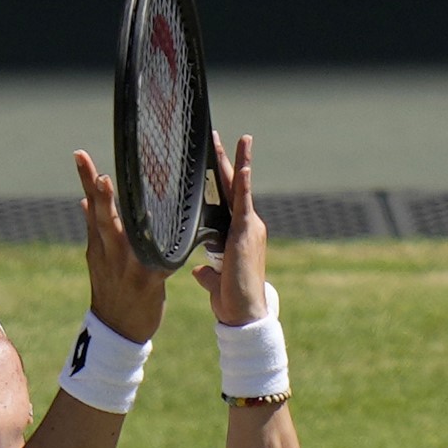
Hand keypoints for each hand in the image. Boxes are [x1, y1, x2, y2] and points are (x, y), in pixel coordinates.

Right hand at [74, 149, 166, 343]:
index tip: (81, 155)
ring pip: (128, 239)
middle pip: (104, 221)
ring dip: (131, 224)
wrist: (117, 331)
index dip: (86, 181)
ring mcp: (128, 268)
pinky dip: (162, 250)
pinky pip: (158, 261)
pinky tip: (170, 239)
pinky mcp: (148, 282)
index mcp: (99, 245)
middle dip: (101, 198)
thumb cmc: (112, 290)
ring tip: (134, 212)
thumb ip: (95, 228)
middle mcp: (110, 253)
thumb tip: (83, 200)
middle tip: (101, 175)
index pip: (91, 207)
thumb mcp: (97, 259)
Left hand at [193, 133, 269, 326]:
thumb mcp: (214, 280)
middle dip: (228, 159)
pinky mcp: (246, 233)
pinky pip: (244, 204)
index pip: (227, 199)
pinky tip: (243, 167)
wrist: (243, 312)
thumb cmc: (230, 299)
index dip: (219, 178)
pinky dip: (244, 184)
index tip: (210, 156)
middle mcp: (246, 226)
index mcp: (238, 234)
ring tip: (240, 138)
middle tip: (218, 134)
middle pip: (234, 186)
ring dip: (239, 162)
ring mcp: (249, 228)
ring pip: (241, 188)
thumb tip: (198, 271)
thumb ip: (207, 272)